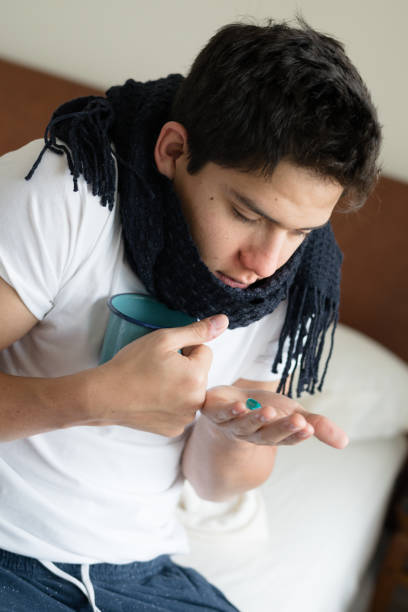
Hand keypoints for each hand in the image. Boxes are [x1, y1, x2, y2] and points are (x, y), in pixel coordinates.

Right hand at [88, 314, 228, 436]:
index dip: (185, 348)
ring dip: (178, 385)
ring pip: (190, 391)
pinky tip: (151, 399)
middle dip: (184, 367)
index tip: (165, 354)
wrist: (104, 396)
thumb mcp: (164, 339)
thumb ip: (197, 330)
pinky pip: (180, 409)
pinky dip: (170, 403)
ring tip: (153, 384)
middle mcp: (196, 402)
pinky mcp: (174, 430)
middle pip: (199, 373)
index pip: (204, 350)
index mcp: (197, 377)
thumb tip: (223, 321)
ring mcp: (185, 419)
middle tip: (157, 369)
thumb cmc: (131, 365)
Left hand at [201, 386, 348, 448]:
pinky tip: (239, 406)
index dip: (297, 434)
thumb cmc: (264, 410)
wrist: (227, 403)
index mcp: (273, 435)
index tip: (308, 426)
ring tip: (269, 412)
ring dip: (256, 420)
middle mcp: (252, 434)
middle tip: (298, 421)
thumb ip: (316, 426)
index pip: (288, 438)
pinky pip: (222, 414)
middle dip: (282, 428)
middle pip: (268, 434)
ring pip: (244, 426)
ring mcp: (232, 425)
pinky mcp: (214, 413)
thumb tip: (345, 442)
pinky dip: (230, 411)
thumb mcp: (293, 414)